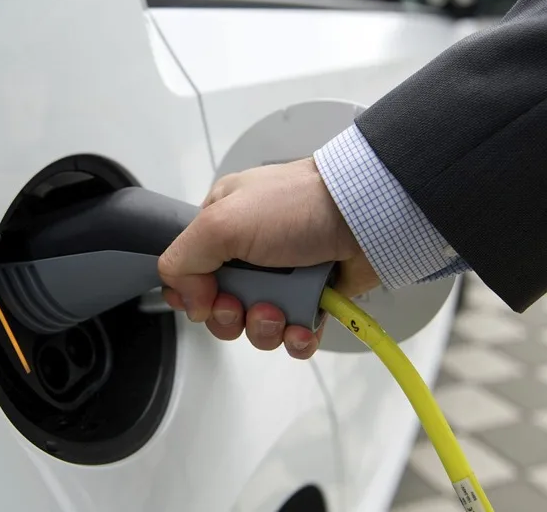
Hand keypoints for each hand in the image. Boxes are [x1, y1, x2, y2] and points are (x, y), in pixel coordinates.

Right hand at [158, 157, 379, 358]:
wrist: (363, 215)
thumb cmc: (295, 207)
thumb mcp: (222, 221)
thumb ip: (184, 259)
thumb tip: (188, 300)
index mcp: (222, 224)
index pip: (189, 270)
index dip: (192, 293)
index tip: (205, 299)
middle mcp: (249, 251)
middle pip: (219, 306)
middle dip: (230, 316)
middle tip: (244, 304)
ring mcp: (283, 276)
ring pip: (255, 326)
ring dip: (264, 329)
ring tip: (280, 313)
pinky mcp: (313, 298)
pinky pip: (293, 335)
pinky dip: (296, 339)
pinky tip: (302, 328)